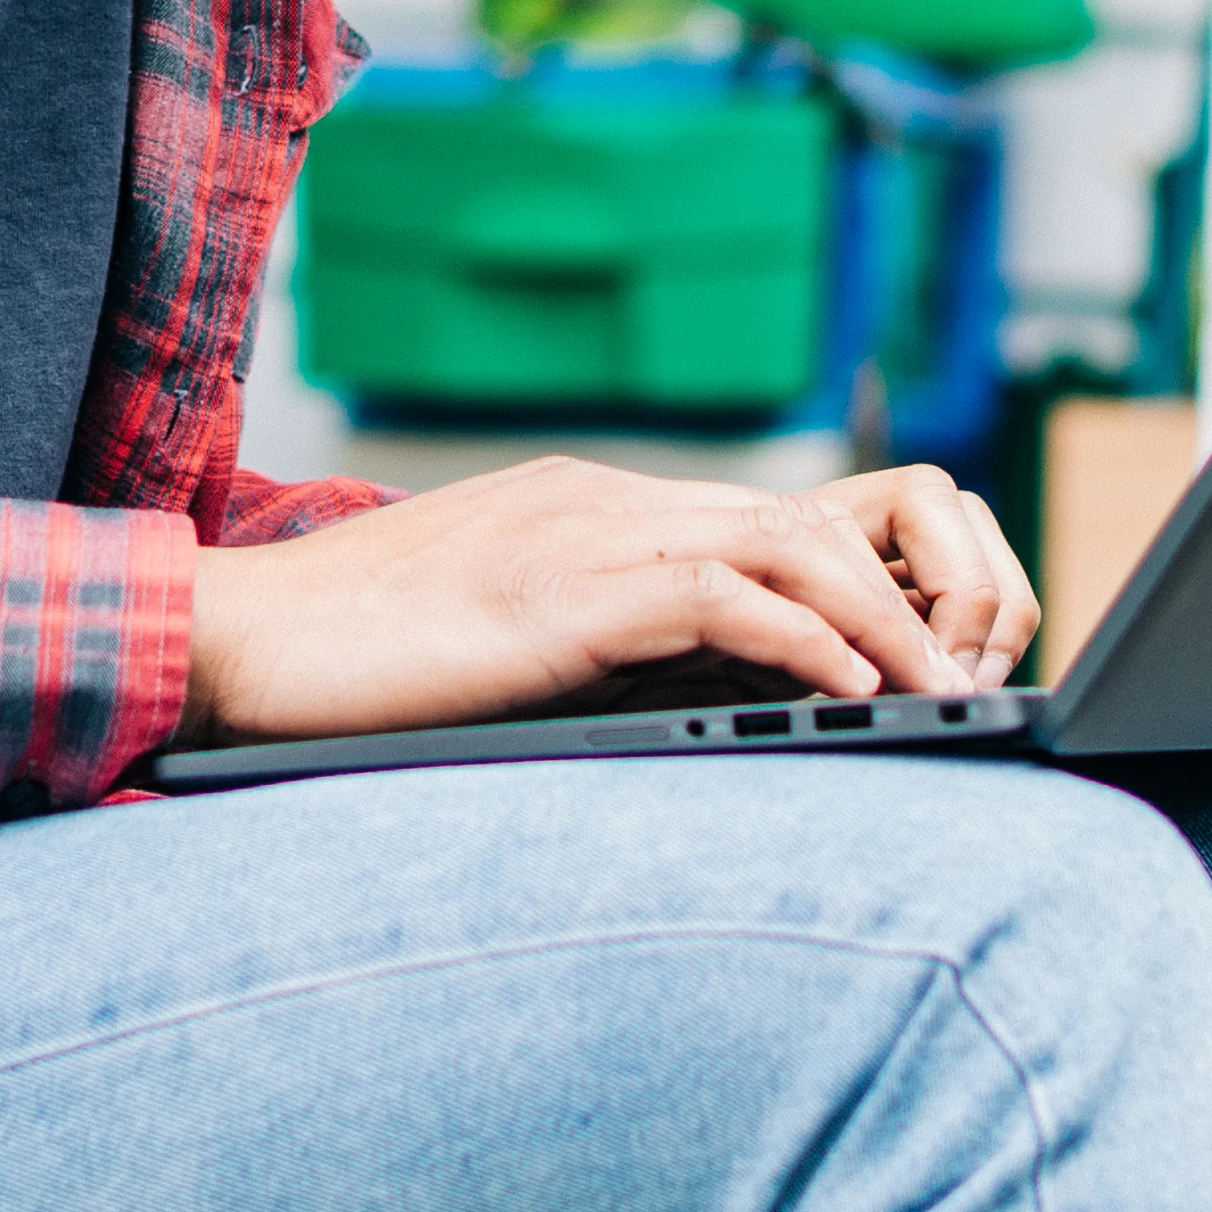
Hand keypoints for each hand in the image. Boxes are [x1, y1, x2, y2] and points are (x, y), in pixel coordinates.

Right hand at [181, 458, 1042, 747]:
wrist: (235, 642)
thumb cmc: (357, 664)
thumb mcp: (511, 646)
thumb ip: (599, 649)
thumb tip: (705, 709)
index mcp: (604, 511)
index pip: (785, 518)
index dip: (881, 580)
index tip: (933, 660)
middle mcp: (612, 502)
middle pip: (822, 514)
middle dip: (918, 591)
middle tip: (975, 676)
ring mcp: (587, 535)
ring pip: (795, 543)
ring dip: (889, 622)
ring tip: (948, 695)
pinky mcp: (561, 592)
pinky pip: (721, 594)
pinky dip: (806, 642)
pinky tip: (854, 694)